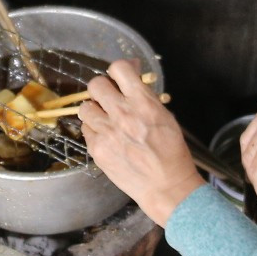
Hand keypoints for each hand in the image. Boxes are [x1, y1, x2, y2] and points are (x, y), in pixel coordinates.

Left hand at [80, 60, 204, 224]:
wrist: (165, 186)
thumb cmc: (171, 152)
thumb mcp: (166, 117)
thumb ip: (145, 98)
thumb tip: (132, 80)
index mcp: (143, 102)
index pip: (119, 69)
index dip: (120, 69)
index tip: (123, 76)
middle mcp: (122, 113)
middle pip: (95, 84)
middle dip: (103, 88)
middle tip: (110, 98)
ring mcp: (106, 132)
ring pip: (85, 107)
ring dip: (95, 110)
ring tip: (105, 119)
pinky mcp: (97, 149)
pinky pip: (86, 130)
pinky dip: (94, 130)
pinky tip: (107, 137)